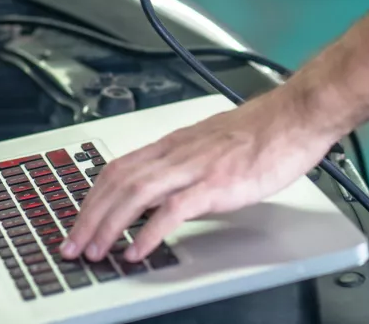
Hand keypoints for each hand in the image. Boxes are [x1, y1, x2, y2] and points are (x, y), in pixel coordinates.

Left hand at [60, 87, 340, 262]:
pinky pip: (173, 210)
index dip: (92, 196)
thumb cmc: (265, 129)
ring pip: (136, 194)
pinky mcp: (216, 184)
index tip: (79, 220)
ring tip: (95, 252)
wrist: (296, 115)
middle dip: (89, 216)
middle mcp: (178, 152)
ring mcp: (195, 167)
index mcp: (175, 143)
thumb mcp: (213, 142)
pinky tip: (137, 250)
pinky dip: (149, 232)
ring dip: (109, 226)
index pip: (119, 167)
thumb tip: (170, 188)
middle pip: (118, 182)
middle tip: (72, 246)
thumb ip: (187, 162)